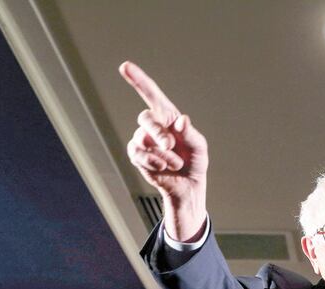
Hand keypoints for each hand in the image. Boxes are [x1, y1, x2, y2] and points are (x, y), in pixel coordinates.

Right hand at [119, 61, 208, 240]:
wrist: (188, 186)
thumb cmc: (195, 162)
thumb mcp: (199, 147)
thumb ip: (191, 133)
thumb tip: (182, 120)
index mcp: (168, 118)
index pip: (152, 95)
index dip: (138, 80)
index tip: (126, 66)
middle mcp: (153, 126)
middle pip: (146, 118)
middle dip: (159, 133)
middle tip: (171, 146)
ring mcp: (143, 140)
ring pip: (143, 140)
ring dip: (162, 154)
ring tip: (175, 164)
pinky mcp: (137, 155)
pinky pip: (137, 154)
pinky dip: (152, 161)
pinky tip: (162, 167)